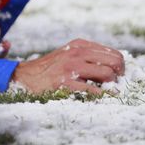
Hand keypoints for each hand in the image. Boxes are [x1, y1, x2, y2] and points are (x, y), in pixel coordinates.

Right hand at [10, 39, 124, 94]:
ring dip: (111, 86)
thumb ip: (88, 57)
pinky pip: (93, 91)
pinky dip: (101, 96)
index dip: (120, 66)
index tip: (117, 76)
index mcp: (79, 45)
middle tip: (115, 84)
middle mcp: (77, 53)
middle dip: (119, 75)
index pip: (113, 53)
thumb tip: (114, 67)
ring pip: (106, 74)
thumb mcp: (68, 55)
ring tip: (108, 92)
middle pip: (114, 62)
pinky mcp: (65, 83)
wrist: (25, 77)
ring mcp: (71, 68)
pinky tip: (100, 98)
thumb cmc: (50, 69)